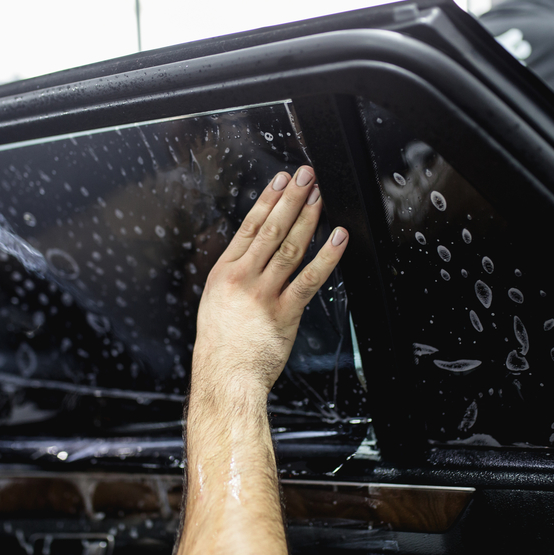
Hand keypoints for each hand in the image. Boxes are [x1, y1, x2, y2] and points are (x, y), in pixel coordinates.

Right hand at [193, 166, 347, 394]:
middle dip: (291, 199)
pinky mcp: (285, 312)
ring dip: (308, 219)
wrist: (224, 377)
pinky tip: (338, 240)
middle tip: (305, 177)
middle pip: (271, 230)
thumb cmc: (220, 348)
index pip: (249, 227)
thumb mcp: (215, 304)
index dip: (267, 201)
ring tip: (319, 197)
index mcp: (224, 273)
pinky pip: (309, 280)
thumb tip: (252, 259)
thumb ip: (234, 279)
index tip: (280, 181)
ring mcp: (264, 294)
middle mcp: (243, 278)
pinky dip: (326, 258)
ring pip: (289, 248)